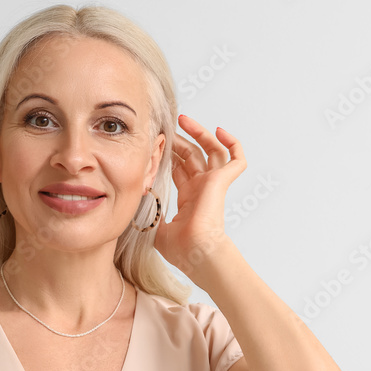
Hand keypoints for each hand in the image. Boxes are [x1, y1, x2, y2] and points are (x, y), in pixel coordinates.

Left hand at [152, 114, 245, 279]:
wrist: (195, 251)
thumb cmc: (180, 248)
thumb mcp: (157, 229)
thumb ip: (150, 217)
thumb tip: (134, 210)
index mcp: (189, 198)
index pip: (181, 169)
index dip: (171, 154)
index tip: (159, 142)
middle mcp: (202, 188)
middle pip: (193, 156)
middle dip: (181, 140)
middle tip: (169, 126)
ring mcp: (213, 183)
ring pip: (212, 151)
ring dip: (200, 133)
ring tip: (184, 120)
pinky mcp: (222, 181)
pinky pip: (236, 159)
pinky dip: (233, 144)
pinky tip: (220, 131)